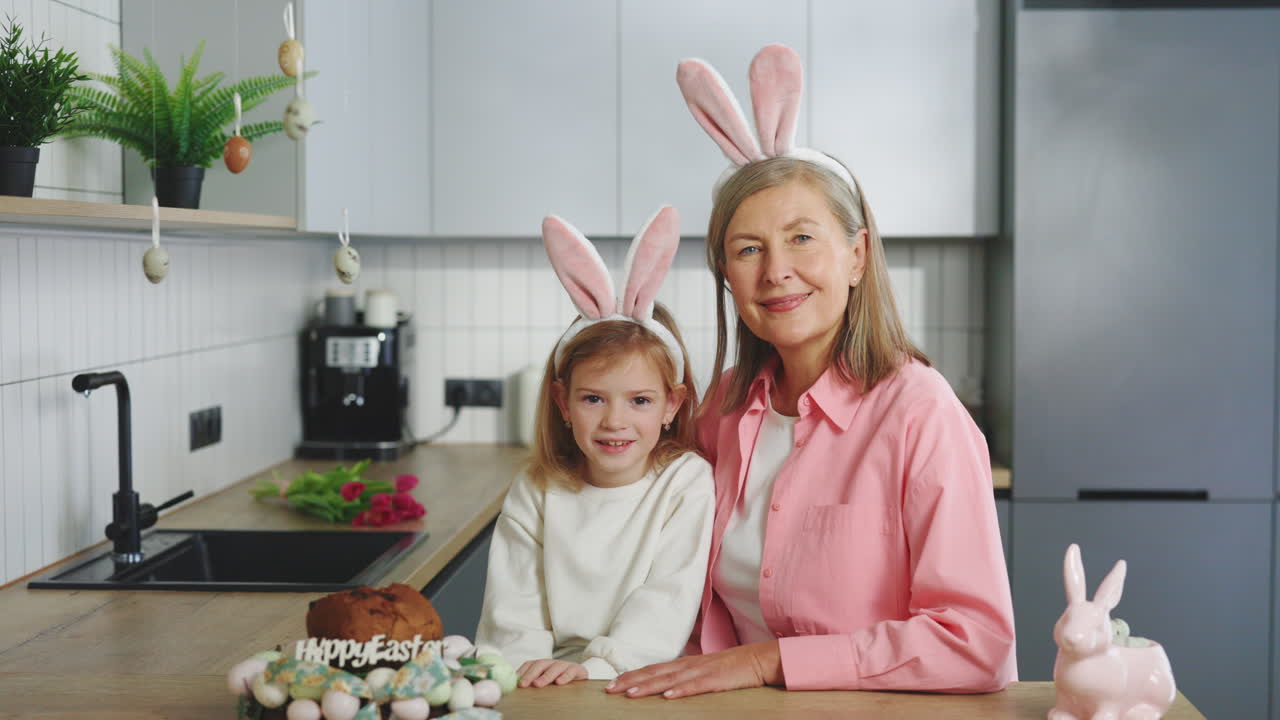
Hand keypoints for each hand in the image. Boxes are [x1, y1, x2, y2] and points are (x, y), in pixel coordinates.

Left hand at [516, 658, 587, 687]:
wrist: (581, 678)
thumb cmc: (560, 681)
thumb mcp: (546, 682)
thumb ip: (534, 682)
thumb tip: (518, 687)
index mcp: (543, 665)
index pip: (530, 664)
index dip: (522, 672)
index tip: (516, 682)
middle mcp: (552, 663)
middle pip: (540, 664)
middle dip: (530, 674)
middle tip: (523, 684)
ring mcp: (565, 665)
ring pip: (554, 667)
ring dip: (545, 676)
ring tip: (537, 684)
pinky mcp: (577, 669)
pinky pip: (570, 671)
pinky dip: (565, 676)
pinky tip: (559, 682)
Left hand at [605, 641, 781, 698]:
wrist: (760, 659)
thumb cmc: (732, 667)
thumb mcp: (704, 671)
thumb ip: (685, 677)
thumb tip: (665, 686)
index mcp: (685, 664)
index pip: (653, 669)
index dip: (632, 676)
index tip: (612, 685)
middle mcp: (689, 665)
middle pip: (655, 672)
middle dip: (631, 680)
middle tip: (610, 690)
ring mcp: (702, 671)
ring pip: (670, 680)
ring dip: (649, 686)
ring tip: (631, 694)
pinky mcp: (717, 679)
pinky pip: (696, 686)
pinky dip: (681, 691)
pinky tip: (668, 697)